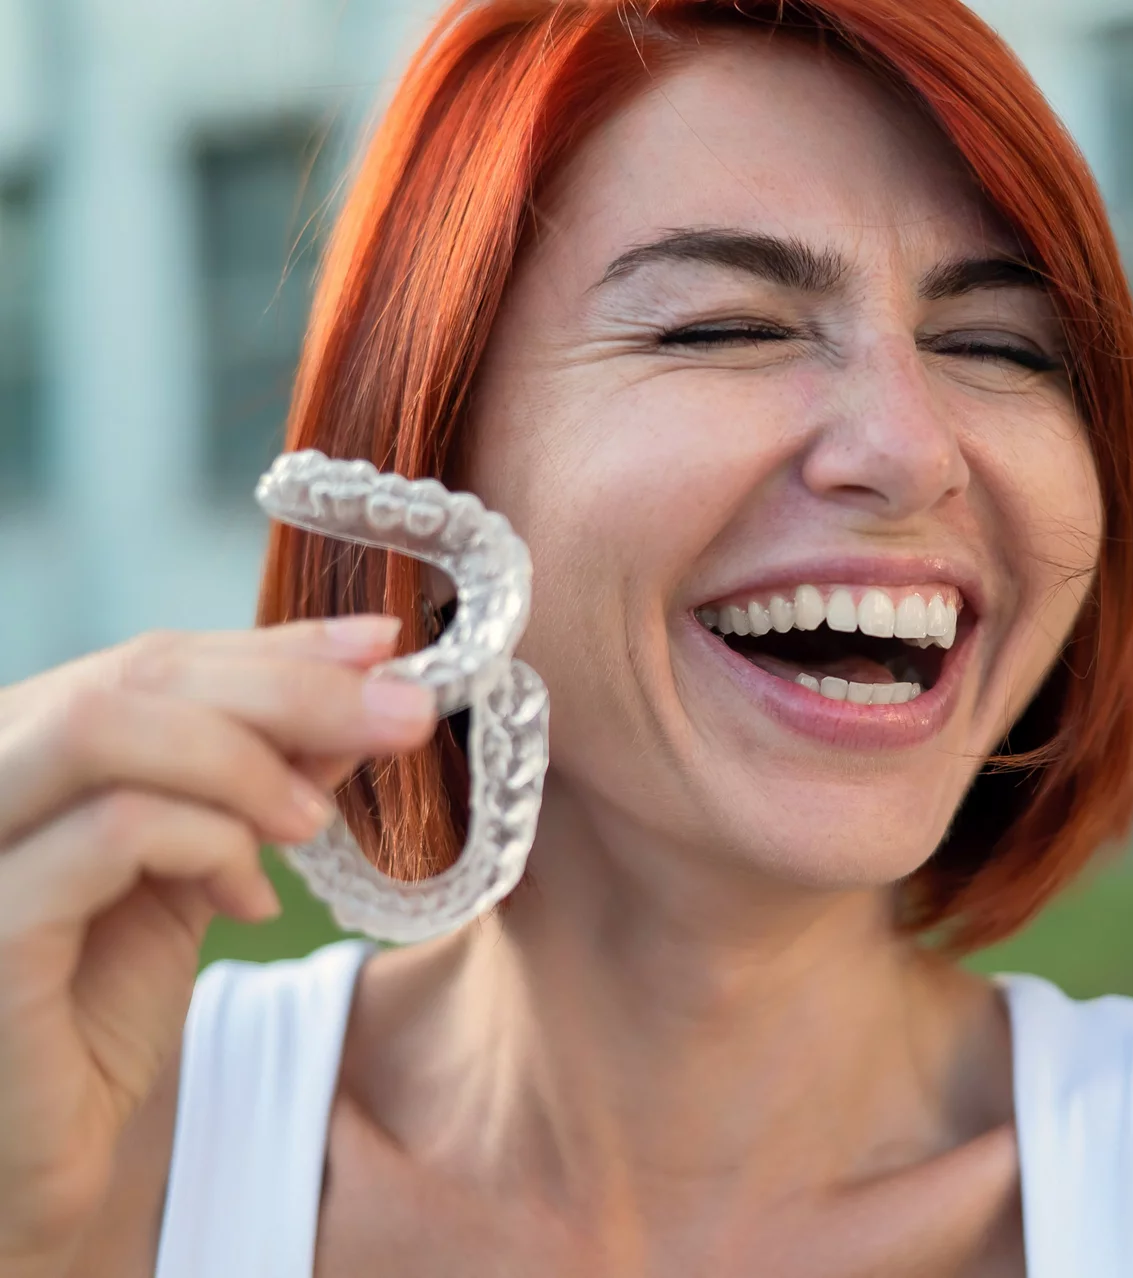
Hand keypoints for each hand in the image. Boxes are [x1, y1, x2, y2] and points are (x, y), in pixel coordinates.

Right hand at [0, 618, 438, 1273]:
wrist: (26, 1168)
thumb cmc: (89, 1018)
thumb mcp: (191, 875)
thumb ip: (255, 784)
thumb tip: (362, 700)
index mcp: (16, 757)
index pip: (147, 660)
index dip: (274, 645)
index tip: (384, 648)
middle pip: (129, 676)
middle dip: (288, 686)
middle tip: (402, 713)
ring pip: (100, 729)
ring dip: (243, 758)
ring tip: (313, 821)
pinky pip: (106, 835)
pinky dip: (205, 842)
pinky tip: (252, 898)